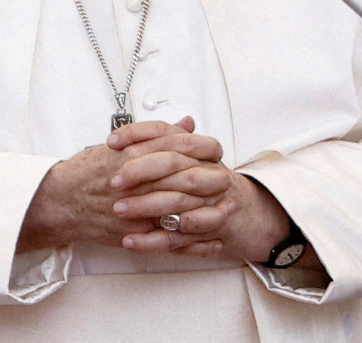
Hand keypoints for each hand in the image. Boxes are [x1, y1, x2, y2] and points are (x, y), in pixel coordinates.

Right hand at [16, 117, 225, 251]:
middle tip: (228, 178)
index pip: (178, 145)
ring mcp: (137, 208)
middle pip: (185, 177)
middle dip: (212, 178)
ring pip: (183, 210)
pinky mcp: (136, 233)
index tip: (216, 150)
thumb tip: (188, 123)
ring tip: (229, 208)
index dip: (202, 147)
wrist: (60, 201)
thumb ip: (157, 134)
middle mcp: (138, 179)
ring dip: (210, 210)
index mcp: (134, 153)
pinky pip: (172, 240)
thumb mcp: (121, 144)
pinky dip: (196, 242)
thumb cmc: (88, 171)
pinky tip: (213, 240)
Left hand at [110, 125, 321, 268]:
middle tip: (114, 180)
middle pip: (174, 164)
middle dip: (141, 171)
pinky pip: (179, 237)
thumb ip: (172, 138)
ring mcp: (212, 202)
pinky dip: (153, 241)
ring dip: (144, 208)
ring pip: (176, 203)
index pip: (169, 133)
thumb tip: (149, 119)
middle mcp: (209, 171)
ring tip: (118, 210)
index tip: (112, 141)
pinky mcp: (209, 231)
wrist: (249, 214)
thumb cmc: (213, 183)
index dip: (139, 135)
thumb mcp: (195, 156)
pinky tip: (130, 240)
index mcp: (202, 150)